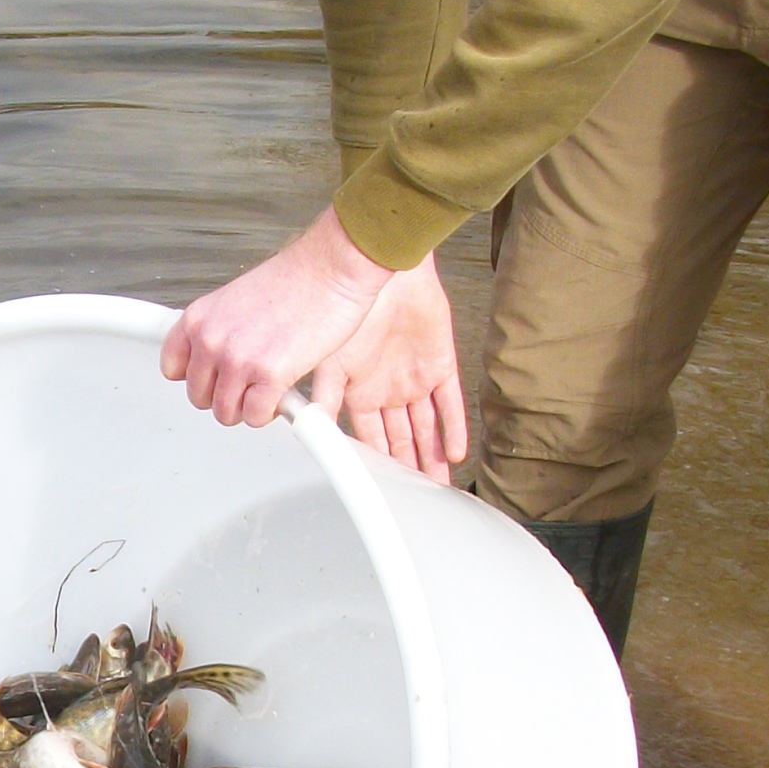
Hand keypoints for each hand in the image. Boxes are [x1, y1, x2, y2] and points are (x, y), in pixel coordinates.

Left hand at [159, 207, 393, 429]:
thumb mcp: (237, 298)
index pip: (172, 368)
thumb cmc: (296, 278)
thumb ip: (220, 329)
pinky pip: (255, 417)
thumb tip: (216, 358)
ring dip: (248, 407)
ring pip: (225, 413)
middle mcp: (211, 340)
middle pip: (199, 397)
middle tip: (249, 382)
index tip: (213, 377)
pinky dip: (270, 412)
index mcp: (199, 319)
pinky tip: (282, 392)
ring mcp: (237, 360)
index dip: (197, 377)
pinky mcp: (269, 376)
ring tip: (267, 387)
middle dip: (226, 395)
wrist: (332, 269)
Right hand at [318, 255, 467, 483]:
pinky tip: (457, 452)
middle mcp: (386, 388)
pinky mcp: (441, 364)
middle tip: (417, 496)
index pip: (369, 437)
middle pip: (400, 437)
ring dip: (431, 454)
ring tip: (439, 483)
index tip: (384, 489)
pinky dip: (454, 428)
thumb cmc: (346, 308)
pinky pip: (451, 403)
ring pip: (426, 426)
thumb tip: (312, 436)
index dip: (377, 463)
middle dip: (408, 466)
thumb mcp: (328, 364)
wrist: (378, 271)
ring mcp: (414, 377)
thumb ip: (323, 403)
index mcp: (357, 391)